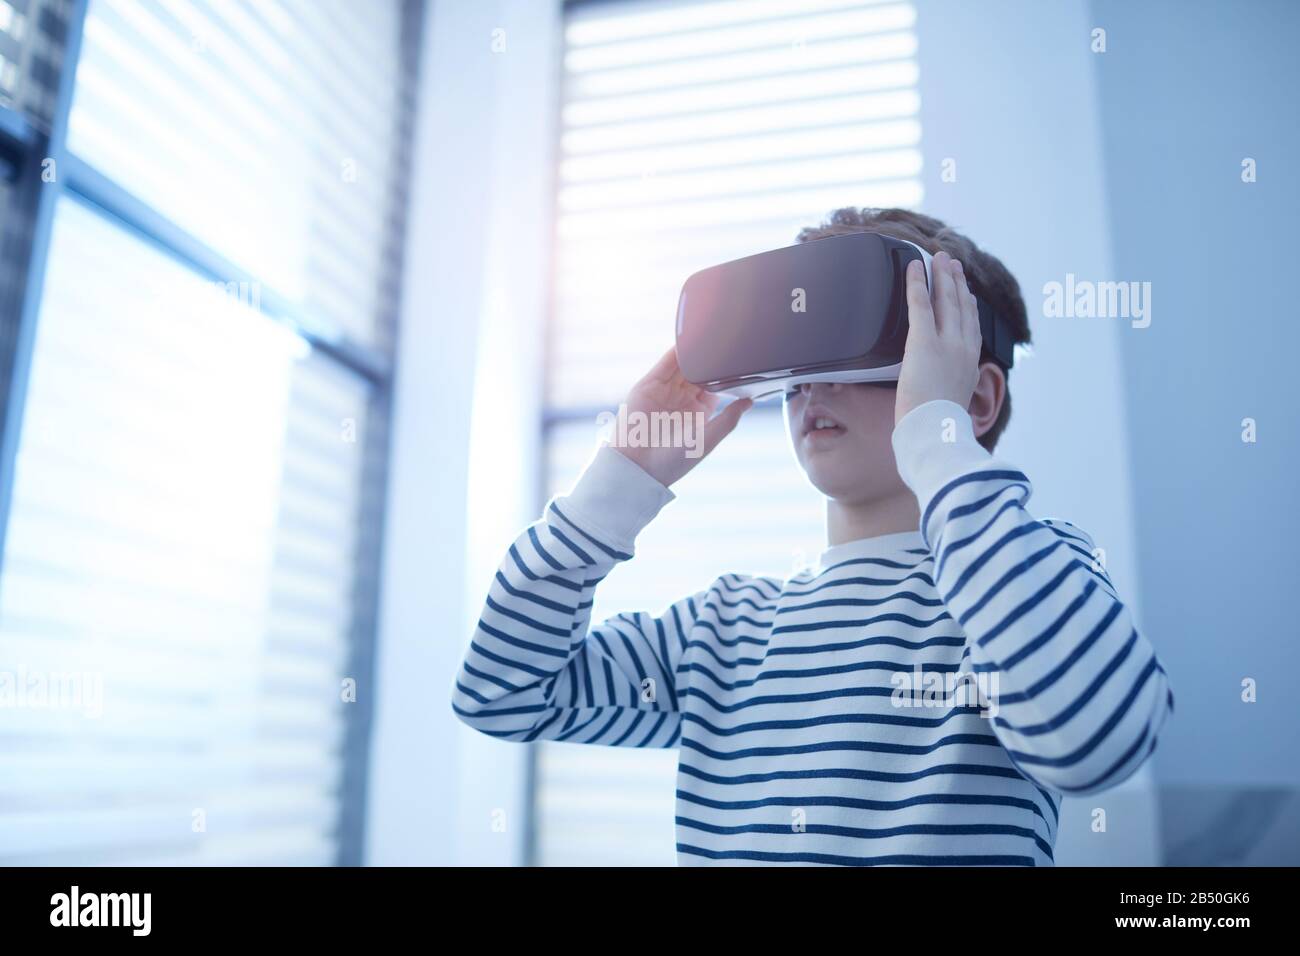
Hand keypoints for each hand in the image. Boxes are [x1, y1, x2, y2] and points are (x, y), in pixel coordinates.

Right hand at [608, 346, 752, 487]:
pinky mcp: (649, 385)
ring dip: (694, 350)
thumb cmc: (672, 461)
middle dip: (710, 358)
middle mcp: (682, 400)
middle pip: (699, 371)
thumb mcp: (707, 440)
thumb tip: (750, 400)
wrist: (637, 467)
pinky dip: (675, 351)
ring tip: (710, 333)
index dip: (726, 373)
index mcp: (698, 414)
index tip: (740, 360)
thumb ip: (729, 419)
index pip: (715, 386)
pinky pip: (665, 364)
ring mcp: (665, 391)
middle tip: (727, 340)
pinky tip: (687, 339)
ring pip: (683, 364)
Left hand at [894, 250, 981, 425]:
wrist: (936, 431)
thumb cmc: (938, 426)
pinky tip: (913, 268)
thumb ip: (948, 388)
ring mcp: (946, 343)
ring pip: (946, 300)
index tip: (967, 292)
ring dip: (942, 276)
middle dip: (956, 283)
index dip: (969, 305)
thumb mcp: (951, 403)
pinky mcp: (924, 342)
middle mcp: (964, 348)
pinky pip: (920, 304)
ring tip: (938, 259)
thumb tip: (939, 392)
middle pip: (962, 307)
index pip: (972, 327)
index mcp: (970, 363)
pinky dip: (917, 283)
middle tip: (952, 264)